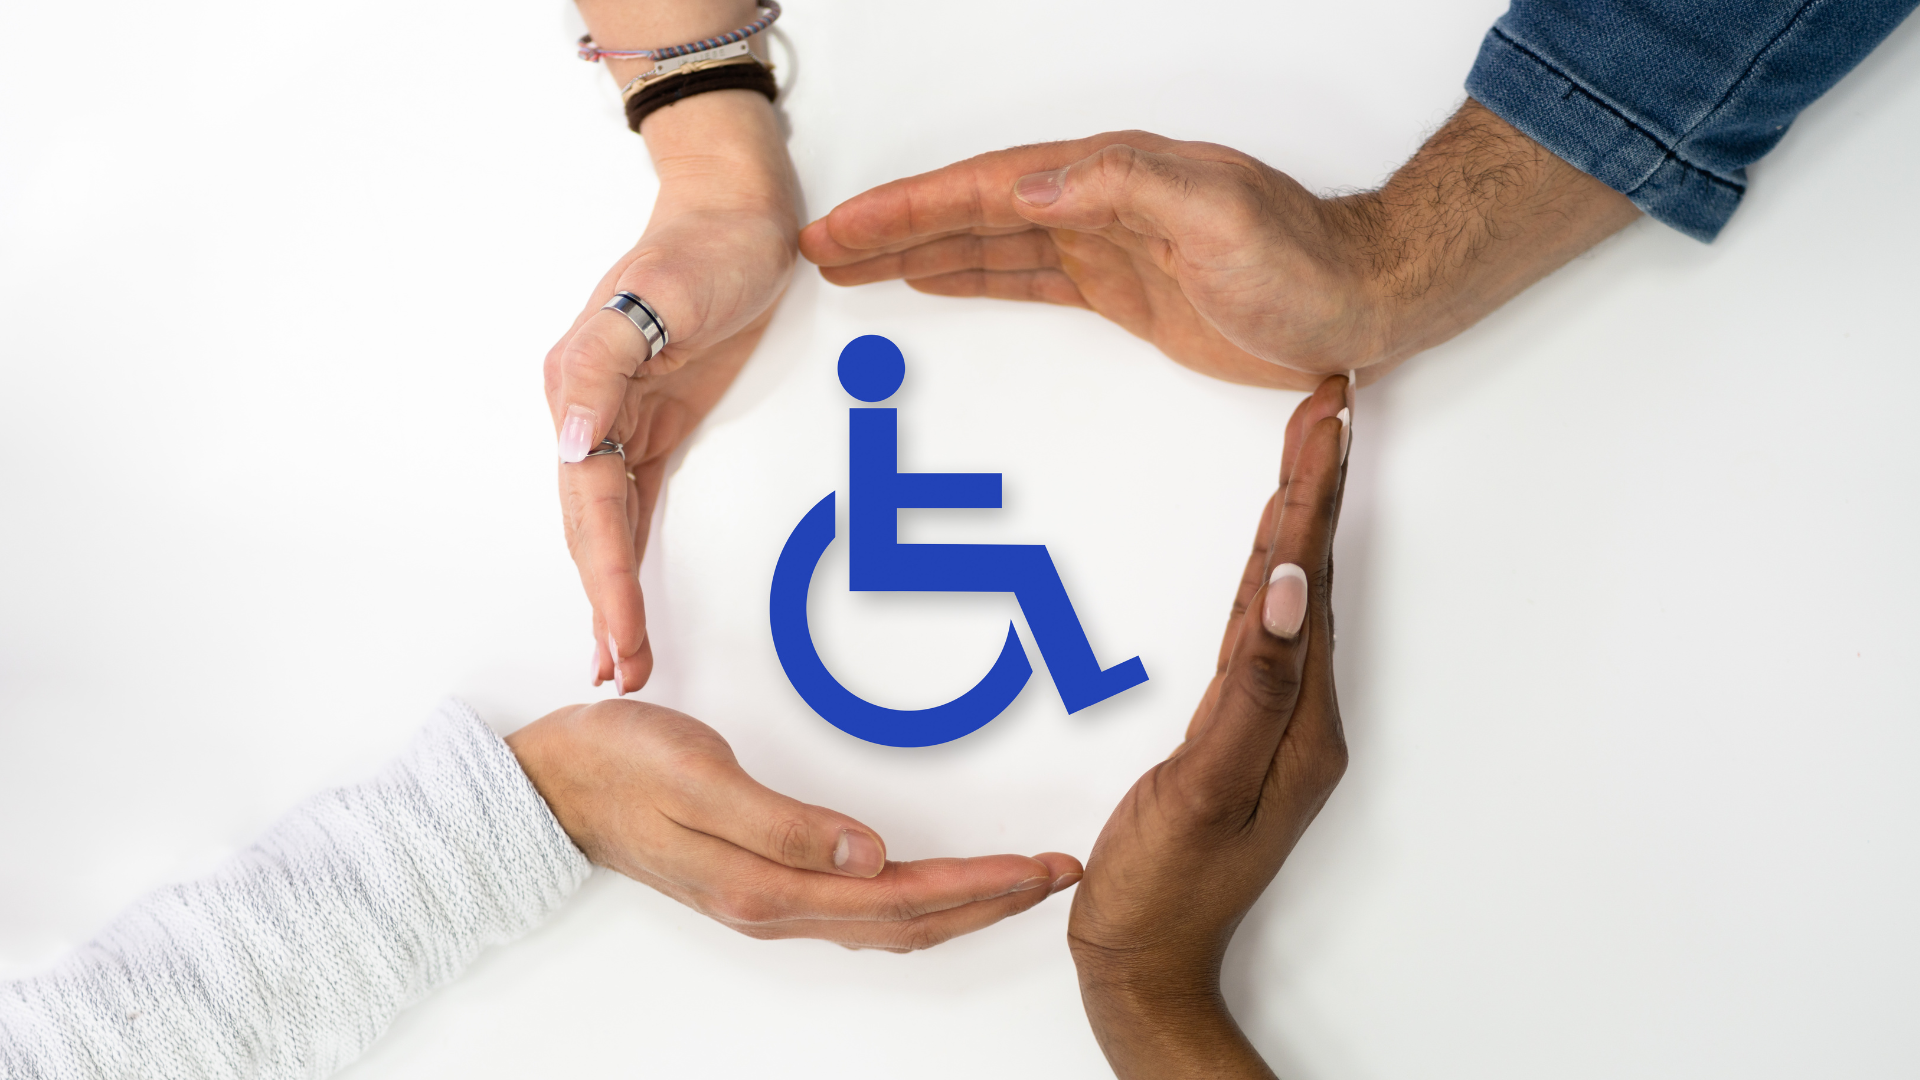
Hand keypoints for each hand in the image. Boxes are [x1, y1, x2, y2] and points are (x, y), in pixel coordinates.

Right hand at [507, 699, 1082, 950]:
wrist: (553, 783)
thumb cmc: (621, 766)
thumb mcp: (700, 779)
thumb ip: (784, 823)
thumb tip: (871, 856)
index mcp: (767, 887)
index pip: (901, 899)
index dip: (979, 887)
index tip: (1039, 869)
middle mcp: (775, 908)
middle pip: (909, 922)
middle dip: (991, 902)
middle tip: (1058, 876)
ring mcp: (769, 902)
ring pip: (889, 923)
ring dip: (961, 906)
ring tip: (1019, 884)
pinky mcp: (763, 883)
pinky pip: (862, 911)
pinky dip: (918, 902)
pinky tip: (937, 887)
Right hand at [547, 90, 797, 693]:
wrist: (737, 213)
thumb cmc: (699, 249)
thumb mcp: (654, 297)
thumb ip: (603, 368)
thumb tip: (568, 442)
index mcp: (579, 390)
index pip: (592, 507)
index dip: (606, 580)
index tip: (620, 638)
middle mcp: (588, 412)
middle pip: (593, 529)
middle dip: (606, 605)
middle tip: (621, 674)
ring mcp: (619, 418)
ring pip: (608, 525)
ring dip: (613, 590)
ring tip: (622, 656)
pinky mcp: (654, 421)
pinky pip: (632, 502)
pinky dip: (628, 553)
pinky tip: (627, 591)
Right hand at [800, 100, 1638, 389]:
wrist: (1359, 301)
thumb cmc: (1301, 259)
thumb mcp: (1215, 212)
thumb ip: (1123, 189)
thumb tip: (1033, 187)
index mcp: (1105, 176)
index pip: (982, 189)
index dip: (905, 207)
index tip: (842, 227)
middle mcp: (1095, 203)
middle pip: (967, 212)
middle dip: (889, 225)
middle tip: (819, 246)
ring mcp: (1104, 245)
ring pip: (986, 244)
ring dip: (917, 250)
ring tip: (852, 262)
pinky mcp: (1119, 288)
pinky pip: (1024, 277)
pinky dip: (971, 276)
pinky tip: (934, 277)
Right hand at [1065, 375, 1351, 1076]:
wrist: (1144, 965)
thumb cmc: (1164, 890)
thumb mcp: (1205, 788)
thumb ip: (1249, 688)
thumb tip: (1280, 588)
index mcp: (1301, 720)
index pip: (1306, 580)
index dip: (1314, 493)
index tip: (1328, 416)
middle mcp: (1300, 713)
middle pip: (1307, 573)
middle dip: (1318, 481)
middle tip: (1329, 402)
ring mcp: (1272, 722)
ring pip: (1286, 594)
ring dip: (1298, 515)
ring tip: (1310, 446)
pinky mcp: (1238, 730)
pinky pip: (1258, 627)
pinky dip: (1265, 569)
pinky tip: (1266, 545)